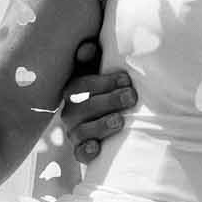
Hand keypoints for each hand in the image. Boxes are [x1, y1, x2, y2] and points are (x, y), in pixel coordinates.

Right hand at [60, 39, 137, 161]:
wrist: (111, 125)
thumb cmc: (107, 92)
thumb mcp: (100, 74)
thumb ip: (93, 60)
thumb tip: (87, 46)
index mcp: (74, 91)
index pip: (81, 85)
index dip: (103, 82)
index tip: (126, 79)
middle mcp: (71, 112)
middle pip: (83, 107)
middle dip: (109, 100)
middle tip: (131, 96)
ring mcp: (75, 133)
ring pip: (82, 131)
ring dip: (102, 125)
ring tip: (120, 121)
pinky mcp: (81, 152)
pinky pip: (79, 154)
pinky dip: (87, 151)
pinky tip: (97, 148)